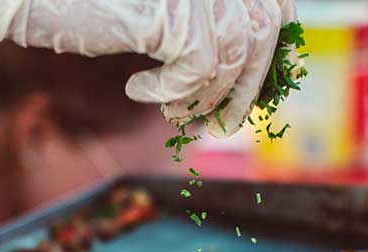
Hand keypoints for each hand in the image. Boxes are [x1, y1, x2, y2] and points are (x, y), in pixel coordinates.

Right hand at [0, 0, 295, 137]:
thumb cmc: (91, 6)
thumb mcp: (161, 15)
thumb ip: (206, 28)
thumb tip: (250, 72)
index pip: (276, 5)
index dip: (276, 49)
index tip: (263, 88)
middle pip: (261, 34)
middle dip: (248, 89)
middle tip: (222, 124)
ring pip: (232, 59)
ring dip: (204, 98)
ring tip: (173, 112)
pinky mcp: (171, 10)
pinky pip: (198, 71)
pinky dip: (173, 93)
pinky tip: (137, 90)